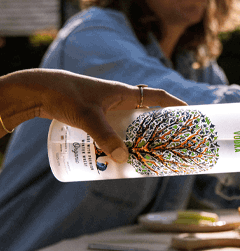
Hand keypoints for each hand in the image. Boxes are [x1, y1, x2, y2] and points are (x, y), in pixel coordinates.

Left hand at [2, 69, 185, 162]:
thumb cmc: (66, 96)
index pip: (157, 96)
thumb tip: (125, 159)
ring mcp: (106, 107)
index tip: (190, 113)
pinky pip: (116, 128)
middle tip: (170, 142)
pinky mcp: (94, 115)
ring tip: (147, 154)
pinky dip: (122, 139)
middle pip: (146, 113)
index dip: (175, 104)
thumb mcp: (89, 118)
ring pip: (131, 122)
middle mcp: (118, 99)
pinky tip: (119, 154)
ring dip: (140, 136)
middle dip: (160, 127)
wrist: (38, 90)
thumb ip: (105, 138)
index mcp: (124, 93)